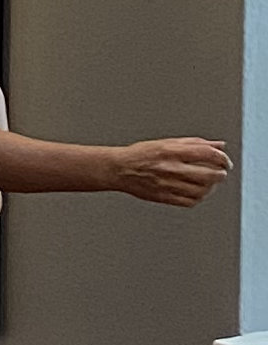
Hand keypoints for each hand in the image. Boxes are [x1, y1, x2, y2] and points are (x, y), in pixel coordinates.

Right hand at [111, 137, 231, 208]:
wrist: (119, 169)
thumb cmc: (141, 154)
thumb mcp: (168, 143)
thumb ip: (195, 143)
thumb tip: (218, 145)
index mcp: (172, 151)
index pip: (207, 154)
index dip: (222, 158)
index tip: (225, 161)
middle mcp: (171, 168)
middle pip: (208, 174)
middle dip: (220, 174)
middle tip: (221, 172)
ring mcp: (168, 184)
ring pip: (201, 190)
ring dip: (211, 187)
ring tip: (210, 183)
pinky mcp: (164, 197)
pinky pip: (190, 201)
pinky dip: (199, 198)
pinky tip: (198, 193)